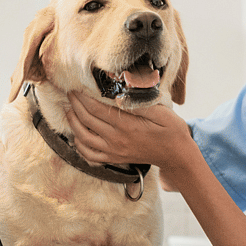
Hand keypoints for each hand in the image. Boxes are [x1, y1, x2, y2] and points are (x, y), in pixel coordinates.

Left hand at [67, 92, 197, 181]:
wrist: (176, 155)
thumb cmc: (171, 131)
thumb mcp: (162, 113)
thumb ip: (140, 104)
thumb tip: (121, 94)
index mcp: (127, 126)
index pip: (97, 109)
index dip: (83, 97)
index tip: (76, 86)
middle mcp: (117, 140)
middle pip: (87, 120)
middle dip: (75, 104)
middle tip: (70, 92)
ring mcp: (114, 151)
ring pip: (83, 137)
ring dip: (73, 122)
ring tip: (69, 109)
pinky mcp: (114, 159)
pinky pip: (89, 155)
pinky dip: (79, 144)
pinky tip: (77, 134)